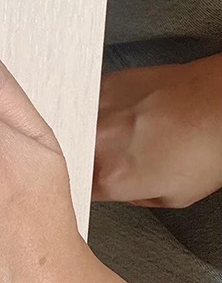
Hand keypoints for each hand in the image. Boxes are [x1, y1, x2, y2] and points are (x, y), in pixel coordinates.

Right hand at [93, 54, 221, 207]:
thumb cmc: (205, 145)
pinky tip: (129, 112)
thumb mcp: (174, 196)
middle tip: (117, 157)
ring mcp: (94, 111)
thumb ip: (132, 196)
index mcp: (109, 177)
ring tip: (126, 131)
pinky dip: (102, 110)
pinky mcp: (101, 86)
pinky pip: (89, 104)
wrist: (215, 102)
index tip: (101, 182)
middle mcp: (95, 143)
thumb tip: (120, 189)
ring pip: (78, 129)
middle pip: (75, 158)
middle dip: (91, 159)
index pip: (81, 189)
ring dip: (95, 133)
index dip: (91, 186)